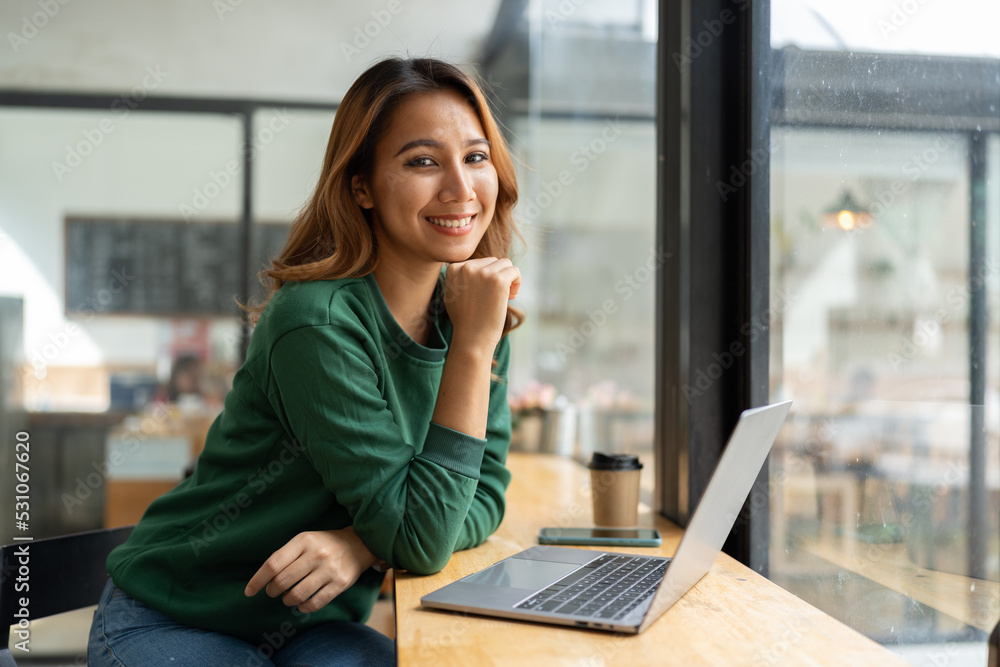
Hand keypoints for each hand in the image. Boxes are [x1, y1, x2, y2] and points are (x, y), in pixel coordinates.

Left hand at [245, 526, 381, 612]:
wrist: (360, 543)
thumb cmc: (324, 544)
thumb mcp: (305, 540)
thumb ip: (285, 556)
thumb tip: (263, 580)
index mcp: (303, 541)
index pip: (273, 564)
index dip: (257, 580)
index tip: (249, 592)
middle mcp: (316, 554)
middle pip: (282, 581)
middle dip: (273, 591)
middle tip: (273, 591)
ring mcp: (329, 569)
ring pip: (297, 595)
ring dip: (287, 600)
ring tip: (288, 597)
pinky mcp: (340, 584)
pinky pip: (315, 603)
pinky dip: (304, 607)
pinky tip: (302, 603)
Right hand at [443, 257, 520, 350]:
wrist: (472, 338)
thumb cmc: (465, 320)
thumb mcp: (453, 294)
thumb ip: (461, 278)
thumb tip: (473, 265)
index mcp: (454, 268)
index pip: (479, 262)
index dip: (487, 277)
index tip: (487, 293)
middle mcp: (467, 267)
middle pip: (492, 261)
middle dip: (498, 276)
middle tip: (499, 296)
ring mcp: (483, 273)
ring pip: (505, 264)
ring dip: (509, 278)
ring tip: (507, 295)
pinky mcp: (498, 280)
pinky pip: (514, 271)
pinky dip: (517, 281)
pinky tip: (512, 296)